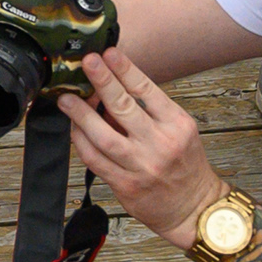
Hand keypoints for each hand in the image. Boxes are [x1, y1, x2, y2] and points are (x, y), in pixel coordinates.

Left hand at [54, 48, 227, 245]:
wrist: (195, 208)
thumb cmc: (185, 166)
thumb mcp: (179, 132)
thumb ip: (149, 112)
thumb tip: (110, 90)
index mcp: (177, 125)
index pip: (147, 90)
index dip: (126, 69)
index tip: (109, 52)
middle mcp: (160, 143)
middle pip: (124, 108)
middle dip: (103, 82)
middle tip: (87, 62)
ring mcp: (141, 165)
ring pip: (104, 136)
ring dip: (82, 115)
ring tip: (67, 98)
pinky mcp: (126, 185)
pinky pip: (96, 160)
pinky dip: (81, 142)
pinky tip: (73, 128)